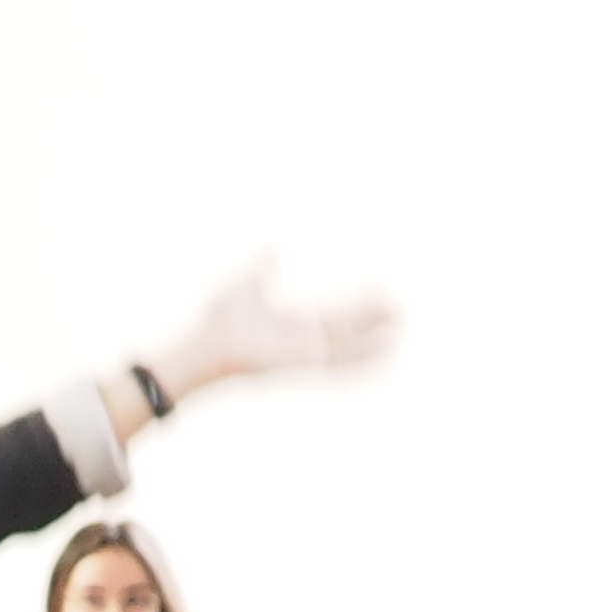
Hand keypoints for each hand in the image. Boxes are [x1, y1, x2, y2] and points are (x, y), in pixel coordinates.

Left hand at [152, 253, 401, 397]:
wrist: (211, 341)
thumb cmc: (222, 319)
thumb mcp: (248, 283)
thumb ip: (262, 268)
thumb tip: (270, 247)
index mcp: (294, 322)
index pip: (335, 314)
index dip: (359, 308)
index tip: (381, 295)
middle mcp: (304, 339)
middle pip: (348, 329)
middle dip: (373, 321)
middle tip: (399, 310)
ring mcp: (306, 351)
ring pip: (349, 346)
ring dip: (373, 340)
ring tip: (399, 331)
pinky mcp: (306, 362)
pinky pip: (341, 363)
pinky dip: (363, 360)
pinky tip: (386, 355)